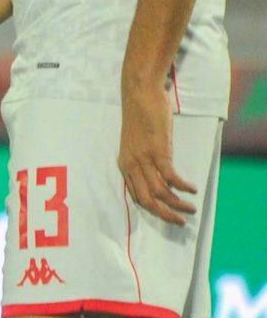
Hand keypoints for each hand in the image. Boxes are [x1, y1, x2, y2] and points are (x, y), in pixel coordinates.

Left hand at [118, 78, 197, 225]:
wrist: (139, 95)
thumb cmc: (140, 117)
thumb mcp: (136, 143)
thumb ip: (143, 159)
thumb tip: (157, 174)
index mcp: (124, 165)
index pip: (136, 196)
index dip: (152, 209)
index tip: (166, 215)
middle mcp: (131, 165)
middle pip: (146, 200)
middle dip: (164, 215)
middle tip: (180, 222)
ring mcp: (143, 159)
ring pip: (159, 192)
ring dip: (177, 204)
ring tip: (191, 209)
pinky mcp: (157, 151)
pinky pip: (170, 176)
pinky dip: (182, 187)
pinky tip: (192, 190)